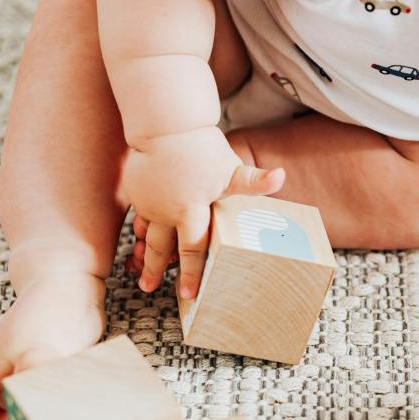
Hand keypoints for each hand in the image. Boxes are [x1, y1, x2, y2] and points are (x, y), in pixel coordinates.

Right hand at [120, 126, 284, 297]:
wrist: (167, 124)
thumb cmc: (204, 148)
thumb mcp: (232, 167)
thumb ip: (255, 180)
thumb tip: (282, 176)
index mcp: (191, 210)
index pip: (193, 249)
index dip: (192, 273)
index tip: (189, 295)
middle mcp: (166, 211)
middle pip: (160, 248)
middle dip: (155, 271)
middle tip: (149, 289)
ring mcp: (148, 202)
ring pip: (145, 234)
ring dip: (143, 255)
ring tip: (139, 273)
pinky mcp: (136, 191)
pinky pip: (138, 217)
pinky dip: (138, 232)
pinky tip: (138, 243)